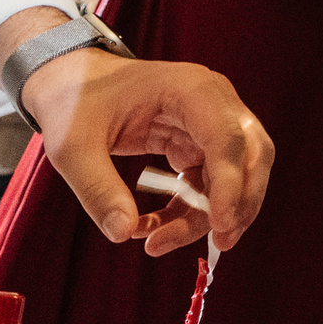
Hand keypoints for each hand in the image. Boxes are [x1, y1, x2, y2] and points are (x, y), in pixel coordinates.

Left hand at [15, 40, 273, 256]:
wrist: (71, 80)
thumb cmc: (74, 101)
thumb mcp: (74, 146)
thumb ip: (98, 189)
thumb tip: (122, 233)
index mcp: (192, 89)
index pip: (228, 138)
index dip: (230, 183)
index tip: (219, 224)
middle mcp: (214, 103)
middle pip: (251, 155)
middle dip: (240, 202)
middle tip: (221, 243)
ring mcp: (210, 122)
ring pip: (234, 175)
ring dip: (210, 215)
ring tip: (160, 242)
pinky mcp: (199, 143)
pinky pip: (209, 183)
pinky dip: (190, 211)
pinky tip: (154, 227)